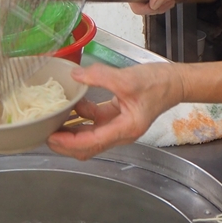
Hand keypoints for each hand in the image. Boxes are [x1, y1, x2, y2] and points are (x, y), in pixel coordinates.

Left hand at [46, 62, 184, 159]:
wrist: (176, 81)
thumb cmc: (158, 83)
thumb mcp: (127, 79)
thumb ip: (100, 77)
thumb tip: (76, 76)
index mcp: (125, 130)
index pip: (90, 143)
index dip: (68, 143)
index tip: (50, 137)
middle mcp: (120, 133)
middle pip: (87, 146)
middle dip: (65, 142)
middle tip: (46, 132)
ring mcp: (118, 126)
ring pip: (89, 136)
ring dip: (72, 130)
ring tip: (54, 120)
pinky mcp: (118, 116)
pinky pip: (95, 122)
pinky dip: (83, 116)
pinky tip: (75, 104)